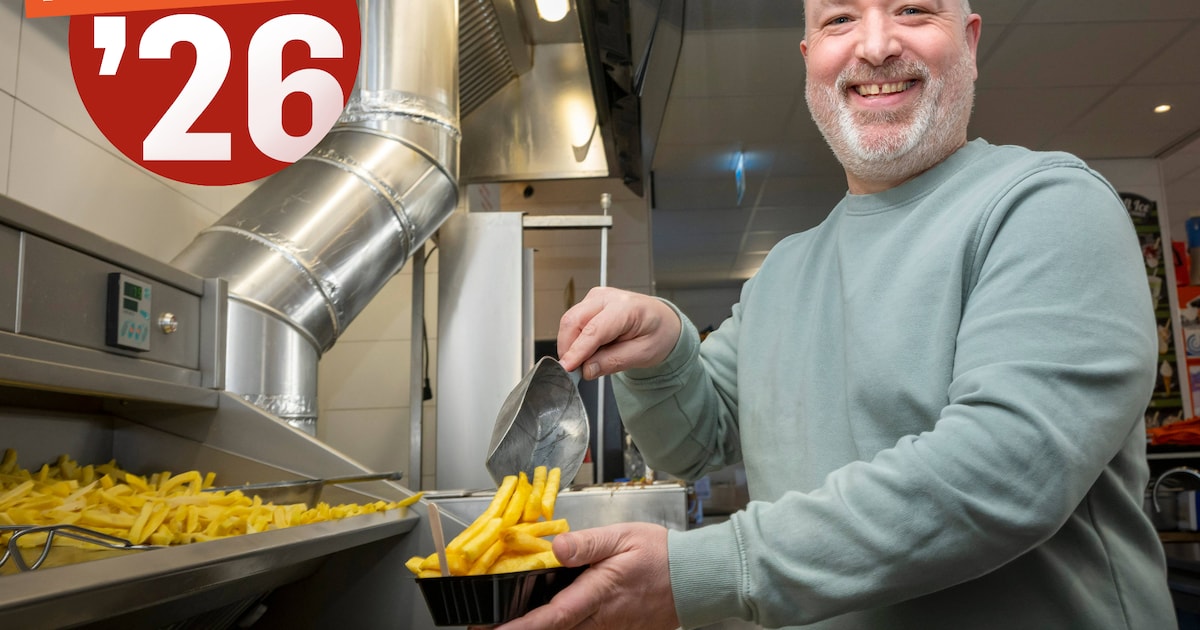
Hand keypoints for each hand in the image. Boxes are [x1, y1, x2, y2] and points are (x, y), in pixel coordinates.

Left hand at [493, 522, 678, 629]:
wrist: (695, 578)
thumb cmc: (660, 554)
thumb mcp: (623, 537)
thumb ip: (587, 544)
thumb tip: (554, 546)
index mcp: (601, 592)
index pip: (554, 616)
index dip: (522, 627)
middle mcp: (604, 619)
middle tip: (491, 629)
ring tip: (516, 625)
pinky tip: (554, 623)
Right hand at [558, 287, 681, 379]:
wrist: (662, 321)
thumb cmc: (657, 333)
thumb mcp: (643, 354)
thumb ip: (614, 361)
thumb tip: (587, 369)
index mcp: (627, 307)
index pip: (594, 330)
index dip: (577, 351)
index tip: (567, 368)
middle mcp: (608, 297)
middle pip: (574, 321)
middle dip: (568, 348)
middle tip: (575, 371)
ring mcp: (596, 298)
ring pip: (569, 322)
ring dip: (571, 345)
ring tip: (588, 360)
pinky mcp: (589, 304)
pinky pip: (573, 322)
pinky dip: (575, 340)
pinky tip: (590, 350)